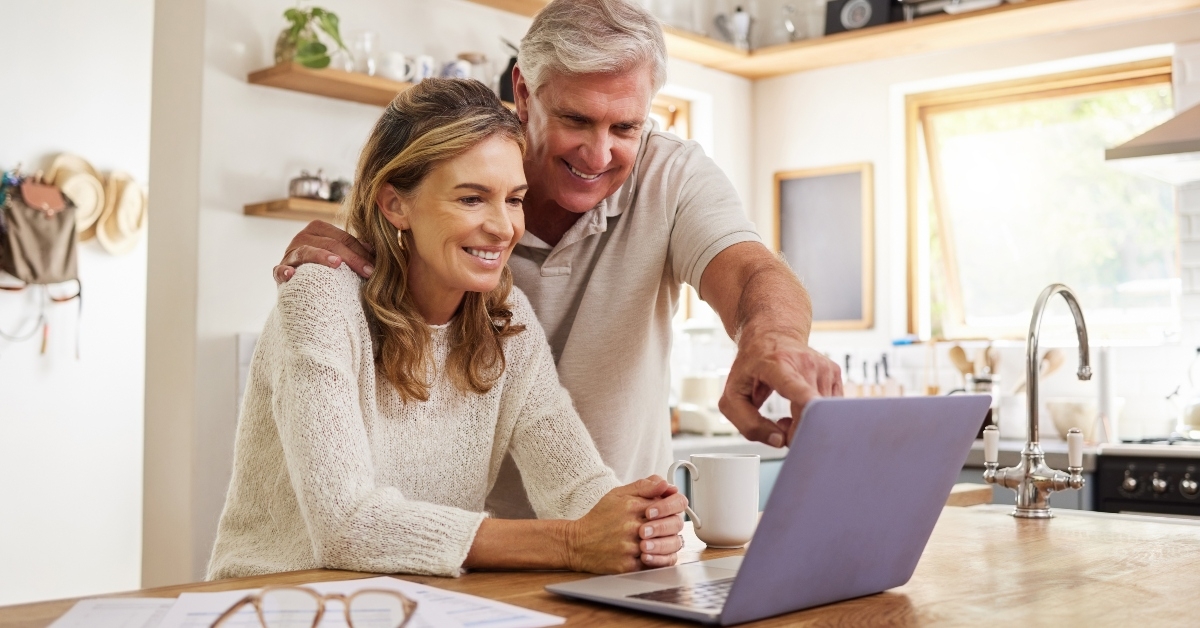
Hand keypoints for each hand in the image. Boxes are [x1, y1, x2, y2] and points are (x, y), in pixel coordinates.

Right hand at [272, 220, 375, 283]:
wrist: (300, 285)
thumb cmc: (326, 268)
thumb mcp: (341, 255)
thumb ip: (356, 250)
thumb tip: (377, 249)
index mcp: (318, 229)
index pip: (344, 238)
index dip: (362, 252)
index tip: (376, 267)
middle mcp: (302, 237)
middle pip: (330, 244)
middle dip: (352, 258)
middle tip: (368, 272)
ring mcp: (289, 254)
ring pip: (306, 252)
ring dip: (321, 256)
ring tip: (337, 263)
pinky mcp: (279, 271)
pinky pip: (279, 270)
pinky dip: (284, 271)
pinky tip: (291, 275)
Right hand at [565, 476, 687, 573]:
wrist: (577, 543)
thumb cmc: (600, 518)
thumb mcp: (618, 494)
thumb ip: (644, 486)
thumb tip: (667, 485)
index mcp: (632, 505)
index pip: (671, 502)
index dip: (675, 505)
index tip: (670, 508)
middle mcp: (633, 526)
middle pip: (674, 524)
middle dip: (674, 524)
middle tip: (666, 525)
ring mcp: (631, 547)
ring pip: (669, 545)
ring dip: (669, 542)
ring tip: (659, 539)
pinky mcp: (628, 566)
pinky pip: (657, 564)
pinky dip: (661, 559)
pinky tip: (654, 553)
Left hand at [718, 325, 841, 447]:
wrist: (771, 335)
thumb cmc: (751, 366)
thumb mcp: (733, 396)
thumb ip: (748, 424)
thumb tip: (779, 441)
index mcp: (777, 365)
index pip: (797, 387)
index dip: (807, 404)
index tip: (814, 414)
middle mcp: (805, 363)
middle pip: (812, 411)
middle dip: (797, 432)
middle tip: (780, 426)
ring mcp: (823, 367)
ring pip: (823, 414)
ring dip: (805, 424)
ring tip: (788, 412)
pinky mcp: (835, 373)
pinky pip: (830, 409)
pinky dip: (816, 416)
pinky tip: (801, 406)